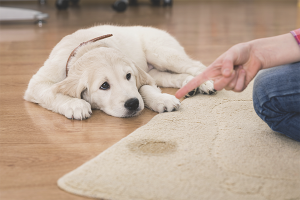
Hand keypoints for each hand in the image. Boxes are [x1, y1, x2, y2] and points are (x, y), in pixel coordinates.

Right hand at [176, 33, 299, 98]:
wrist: (254, 55)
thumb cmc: (240, 52)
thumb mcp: (232, 53)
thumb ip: (226, 63)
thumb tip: (225, 74)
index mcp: (211, 71)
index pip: (196, 81)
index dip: (186, 88)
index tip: (178, 95)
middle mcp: (217, 79)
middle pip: (216, 87)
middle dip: (225, 79)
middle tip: (232, 70)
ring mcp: (227, 84)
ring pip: (228, 88)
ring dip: (235, 77)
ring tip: (238, 68)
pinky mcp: (237, 87)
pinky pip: (237, 89)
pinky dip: (242, 80)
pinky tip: (243, 73)